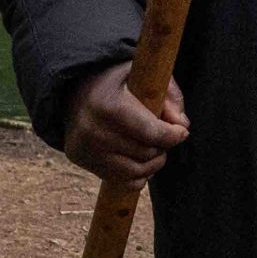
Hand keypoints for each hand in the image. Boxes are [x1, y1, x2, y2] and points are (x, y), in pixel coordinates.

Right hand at [70, 63, 188, 182]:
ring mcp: (84, 148)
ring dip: (153, 163)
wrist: (74, 87)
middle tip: (163, 136)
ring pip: (136, 172)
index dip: (173, 135)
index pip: (151, 133)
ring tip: (154, 149)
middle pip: (146, 153)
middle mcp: (93, 130)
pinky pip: (121, 181)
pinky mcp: (80, 159)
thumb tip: (182, 125)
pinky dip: (138, 176)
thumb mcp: (145, 76)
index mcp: (108, 106)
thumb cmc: (117, 81)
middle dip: (162, 146)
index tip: (181, 131)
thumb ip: (169, 96)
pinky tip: (139, 160)